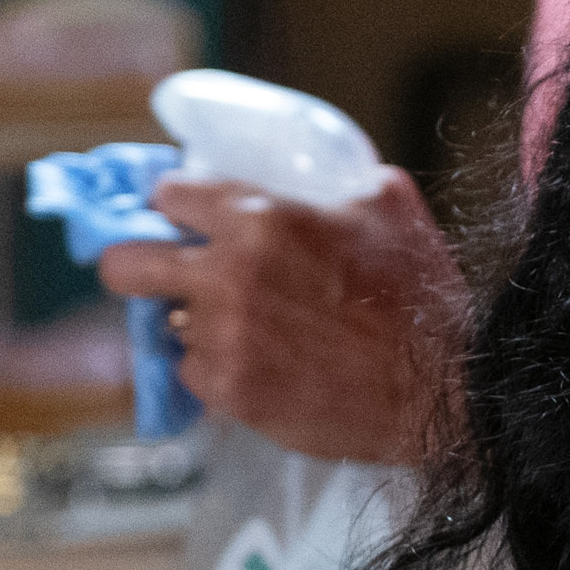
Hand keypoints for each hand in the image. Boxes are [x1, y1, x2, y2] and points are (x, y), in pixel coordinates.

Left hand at [93, 166, 463, 462]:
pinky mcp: (232, 392)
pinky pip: (195, 372)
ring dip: (196, 321)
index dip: (175, 204)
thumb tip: (314, 177)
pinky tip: (258, 364)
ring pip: (168, 323)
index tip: (182, 215)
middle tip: (159, 271)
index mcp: (259, 218)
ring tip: (240, 327)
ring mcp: (224, 339)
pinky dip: (218, 368)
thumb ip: (335, 181)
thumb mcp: (388, 203)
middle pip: (125, 264)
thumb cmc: (422, 293)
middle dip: (134, 263)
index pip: (167, 194)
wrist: (443, 385)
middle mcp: (227, 275)